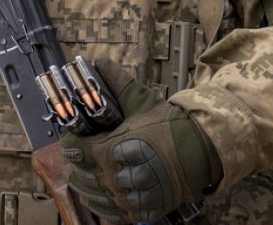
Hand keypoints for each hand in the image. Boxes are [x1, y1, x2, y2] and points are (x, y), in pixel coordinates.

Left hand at [60, 59, 219, 222]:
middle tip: (77, 161)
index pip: (75, 152)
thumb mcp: (141, 102)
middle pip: (83, 177)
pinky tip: (104, 199)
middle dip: (77, 168)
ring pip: (96, 198)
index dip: (70, 145)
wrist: (202, 149)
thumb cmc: (170, 125)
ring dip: (88, 189)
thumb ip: (117, 83)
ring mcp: (130, 198)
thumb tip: (99, 61)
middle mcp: (116, 178)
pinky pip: (115, 215)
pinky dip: (106, 208)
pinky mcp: (143, 212)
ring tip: (87, 180)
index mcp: (110, 150)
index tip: (71, 141)